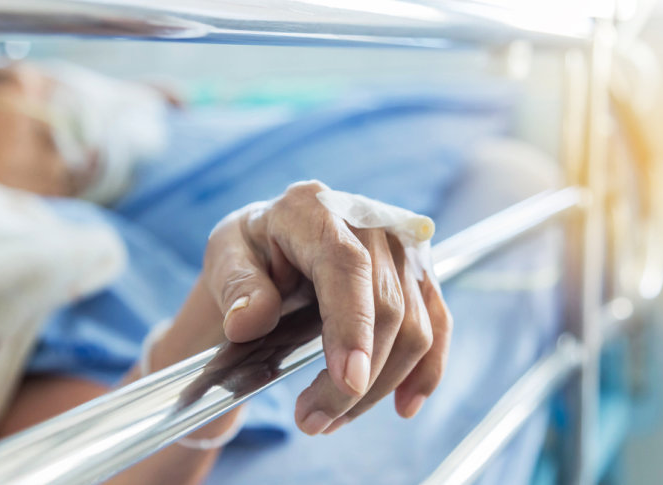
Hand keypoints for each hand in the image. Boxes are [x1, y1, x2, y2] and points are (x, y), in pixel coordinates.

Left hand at [200, 180, 451, 434]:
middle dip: (356, 380)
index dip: (351, 325)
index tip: (349, 381)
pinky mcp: (417, 273)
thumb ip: (236, 285)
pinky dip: (425, 371)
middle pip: (386, 306)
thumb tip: (249, 320)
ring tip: (331, 418)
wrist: (276, 244)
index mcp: (312, 208)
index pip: (345, 265)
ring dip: (379, 386)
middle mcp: (368, 220)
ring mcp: (400, 246)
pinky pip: (437, 324)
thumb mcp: (225, 256)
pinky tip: (404, 405)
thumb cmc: (251, 251)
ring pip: (414, 327)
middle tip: (312, 421)